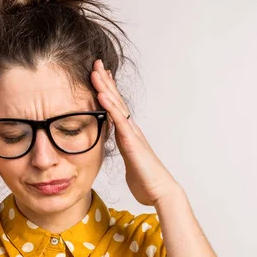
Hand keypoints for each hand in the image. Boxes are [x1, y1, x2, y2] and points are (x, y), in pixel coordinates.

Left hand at [91, 59, 180, 205]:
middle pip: (116, 100)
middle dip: (106, 81)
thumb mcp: (129, 163)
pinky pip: (118, 120)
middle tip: (97, 64)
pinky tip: (101, 94)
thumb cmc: (145, 181)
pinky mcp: (131, 142)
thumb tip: (123, 152)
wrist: (160, 193)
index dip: (108, 90)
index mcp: (128, 134)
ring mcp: (131, 133)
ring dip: (105, 87)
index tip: (100, 75)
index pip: (115, 107)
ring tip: (96, 71)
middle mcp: (130, 129)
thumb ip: (125, 153)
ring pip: (116, 105)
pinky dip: (109, 106)